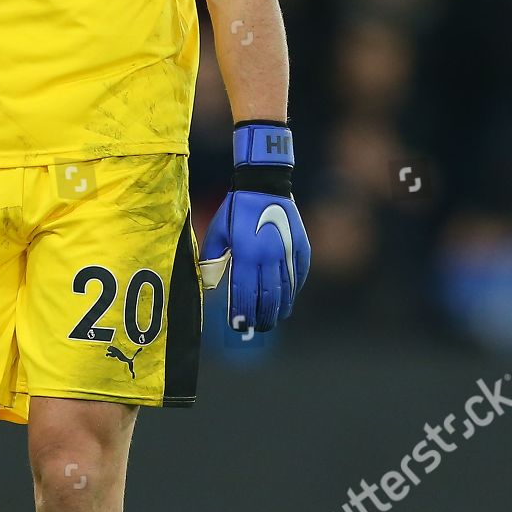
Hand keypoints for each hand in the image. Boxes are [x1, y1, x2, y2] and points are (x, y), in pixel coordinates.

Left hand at [198, 122, 309, 332]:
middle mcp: (269, 256)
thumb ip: (212, 260)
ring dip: (281, 308)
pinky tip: (288, 298)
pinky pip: (298, 275)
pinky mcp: (302, 248)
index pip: (245, 293)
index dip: (242, 313)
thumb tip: (210, 285)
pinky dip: (293, 290)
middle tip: (258, 327)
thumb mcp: (217, 233)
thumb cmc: (235, 210)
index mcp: (246, 254)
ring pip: (287, 290)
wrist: (264, 184)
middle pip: (268, 298)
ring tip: (274, 319)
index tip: (238, 325)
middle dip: (263, 317)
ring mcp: (288, 253)